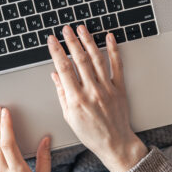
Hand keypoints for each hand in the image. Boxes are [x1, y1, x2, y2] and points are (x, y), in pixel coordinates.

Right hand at [47, 25, 147, 171]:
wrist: (115, 142)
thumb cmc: (91, 133)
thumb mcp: (69, 116)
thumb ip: (62, 94)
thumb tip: (55, 75)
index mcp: (76, 99)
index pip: (64, 69)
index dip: (56, 52)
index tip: (52, 40)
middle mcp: (92, 91)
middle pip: (79, 60)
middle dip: (71, 41)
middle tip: (66, 29)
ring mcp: (107, 88)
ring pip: (97, 59)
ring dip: (88, 41)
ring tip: (82, 29)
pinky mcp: (119, 88)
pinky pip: (117, 65)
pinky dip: (114, 50)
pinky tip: (109, 38)